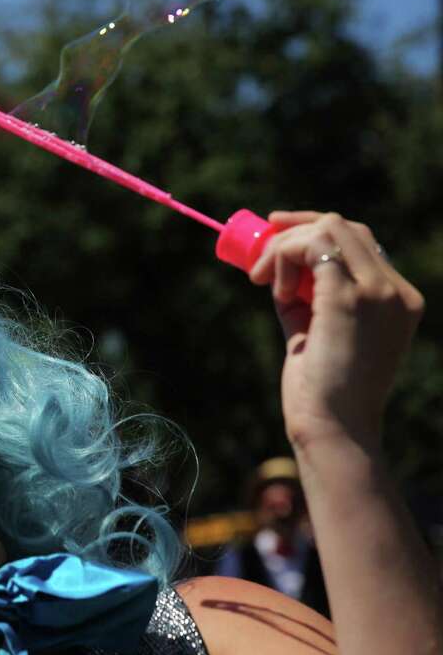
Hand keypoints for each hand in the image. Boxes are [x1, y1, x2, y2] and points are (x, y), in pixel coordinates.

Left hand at [249, 211, 423, 448]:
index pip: (359, 242)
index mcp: (397, 300)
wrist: (333, 426)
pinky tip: (273, 289)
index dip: (313, 232)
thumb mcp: (314, 332)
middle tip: (257, 260)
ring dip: (285, 246)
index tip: (275, 238)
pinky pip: (313, 246)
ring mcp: (378, 292)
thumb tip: (276, 268)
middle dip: (293, 232)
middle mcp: (396, 291)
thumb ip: (304, 298)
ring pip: (329, 229)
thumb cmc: (320, 389)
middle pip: (345, 228)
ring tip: (263, 282)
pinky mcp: (349, 298)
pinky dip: (283, 257)